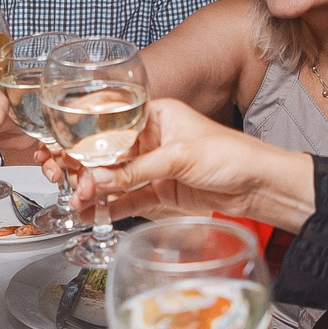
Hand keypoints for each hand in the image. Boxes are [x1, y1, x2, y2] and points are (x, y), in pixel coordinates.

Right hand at [69, 98, 316, 228]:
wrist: (258, 185)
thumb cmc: (230, 155)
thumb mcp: (178, 157)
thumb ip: (137, 170)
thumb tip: (99, 177)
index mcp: (156, 116)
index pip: (112, 127)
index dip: (88, 143)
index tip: (69, 157)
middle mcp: (152, 139)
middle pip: (109, 155)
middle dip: (88, 171)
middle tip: (73, 185)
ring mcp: (155, 167)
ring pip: (116, 179)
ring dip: (96, 191)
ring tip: (77, 203)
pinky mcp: (161, 191)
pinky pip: (130, 198)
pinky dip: (112, 206)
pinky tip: (93, 212)